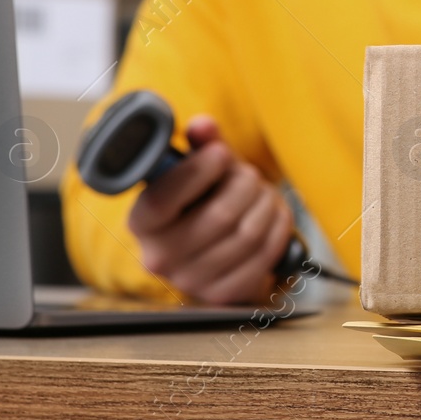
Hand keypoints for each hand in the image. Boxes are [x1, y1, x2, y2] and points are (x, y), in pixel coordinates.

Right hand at [126, 117, 294, 303]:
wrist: (214, 248)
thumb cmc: (202, 200)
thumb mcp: (196, 170)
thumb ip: (198, 145)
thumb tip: (203, 125)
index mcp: (142, 223)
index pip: (162, 199)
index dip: (197, 171)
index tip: (220, 153)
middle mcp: (160, 258)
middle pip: (220, 215)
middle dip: (245, 184)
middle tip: (249, 174)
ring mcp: (192, 281)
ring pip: (248, 233)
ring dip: (266, 204)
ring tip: (263, 193)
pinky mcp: (224, 294)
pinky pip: (265, 255)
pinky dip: (278, 228)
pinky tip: (273, 215)